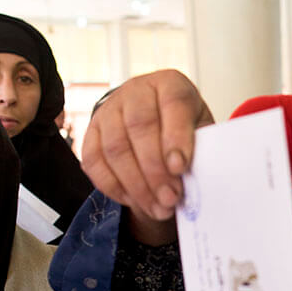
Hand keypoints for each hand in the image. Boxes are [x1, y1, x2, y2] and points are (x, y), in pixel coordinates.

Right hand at [81, 69, 214, 228]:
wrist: (153, 121)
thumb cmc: (183, 128)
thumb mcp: (201, 129)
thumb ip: (200, 147)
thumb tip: (198, 178)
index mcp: (170, 84)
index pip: (173, 103)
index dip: (176, 137)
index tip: (181, 167)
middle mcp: (136, 91)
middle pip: (139, 127)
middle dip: (155, 169)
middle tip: (170, 198)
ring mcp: (109, 111)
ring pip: (115, 148)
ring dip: (136, 184)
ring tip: (157, 207)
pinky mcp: (91, 133)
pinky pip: (94, 162)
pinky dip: (113, 187)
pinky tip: (134, 202)